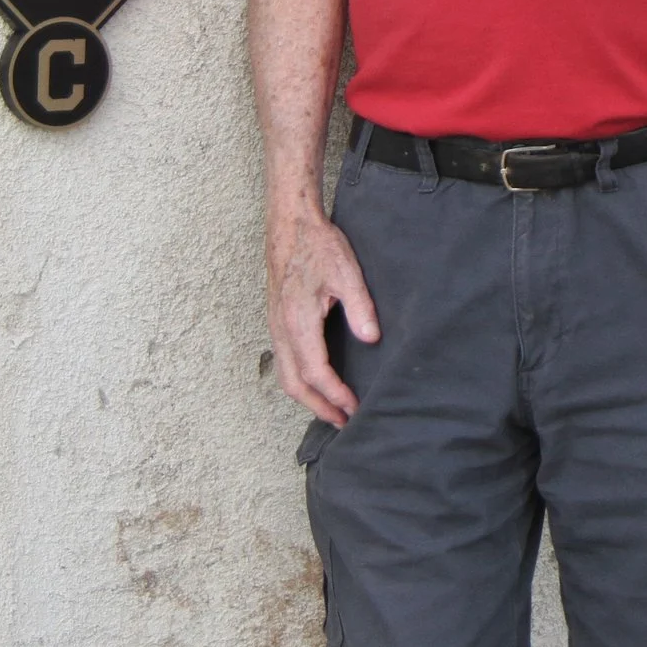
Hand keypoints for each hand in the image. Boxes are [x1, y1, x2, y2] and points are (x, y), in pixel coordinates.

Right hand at [267, 210, 380, 424]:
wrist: (290, 224)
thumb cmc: (318, 245)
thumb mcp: (347, 272)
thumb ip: (360, 307)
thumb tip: (371, 339)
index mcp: (298, 321)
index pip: (316, 372)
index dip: (335, 395)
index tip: (355, 408)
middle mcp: (281, 329)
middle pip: (294, 384)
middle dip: (318, 407)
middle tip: (343, 422)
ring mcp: (275, 326)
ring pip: (285, 375)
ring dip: (307, 397)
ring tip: (331, 409)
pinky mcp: (276, 320)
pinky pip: (283, 361)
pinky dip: (298, 381)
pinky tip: (316, 382)